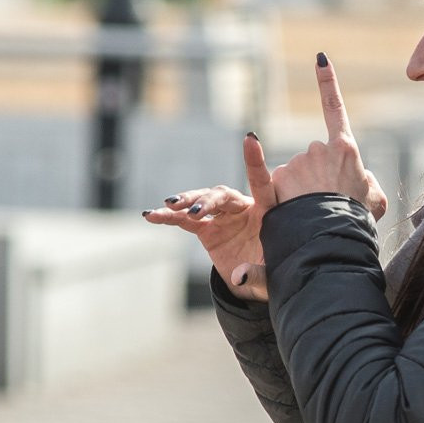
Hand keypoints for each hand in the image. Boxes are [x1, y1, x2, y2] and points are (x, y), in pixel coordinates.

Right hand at [143, 134, 275, 300]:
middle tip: (193, 211)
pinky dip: (169, 218)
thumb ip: (256, 277)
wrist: (257, 284)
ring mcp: (224, 217)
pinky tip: (150, 216)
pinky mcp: (208, 229)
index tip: (250, 138)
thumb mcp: (269, 280)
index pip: (262, 184)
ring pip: (202, 201)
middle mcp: (244, 209)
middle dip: (206, 200)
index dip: (255, 162)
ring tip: (168, 207)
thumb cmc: (273, 275)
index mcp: (267, 214)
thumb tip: (238, 278)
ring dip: (185, 203)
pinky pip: (185, 220)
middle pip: (223, 195)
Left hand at [271, 54, 386, 219]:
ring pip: (295, 175)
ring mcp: (298, 162)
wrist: (335, 237)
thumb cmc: (358, 221)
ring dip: (300, 192)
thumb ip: (368, 185)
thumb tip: (362, 182)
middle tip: (328, 204)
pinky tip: (295, 213)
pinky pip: (278, 187)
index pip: (335, 108)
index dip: (327, 82)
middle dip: (317, 179)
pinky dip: (286, 200)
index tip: (319, 58)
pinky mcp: (278, 178)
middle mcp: (319, 149)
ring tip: (314, 213)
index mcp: (346, 149)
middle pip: (314, 160)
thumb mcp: (375, 201)